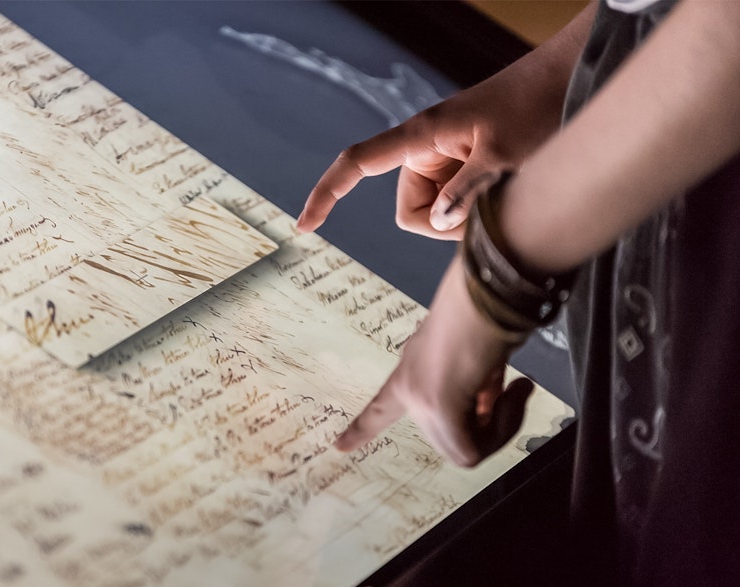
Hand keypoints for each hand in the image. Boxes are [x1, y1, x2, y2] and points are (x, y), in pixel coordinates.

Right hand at [297, 46, 571, 238]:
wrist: (562, 79)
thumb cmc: (533, 104)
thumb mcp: (504, 154)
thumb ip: (466, 193)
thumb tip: (433, 223)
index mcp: (420, 136)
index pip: (357, 164)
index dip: (327, 194)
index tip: (306, 225)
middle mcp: (423, 149)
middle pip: (412, 212)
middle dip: (446, 225)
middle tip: (490, 209)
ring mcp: (441, 160)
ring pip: (434, 214)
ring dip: (465, 217)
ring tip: (504, 187)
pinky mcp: (458, 167)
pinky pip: (452, 205)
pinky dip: (472, 209)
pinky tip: (502, 188)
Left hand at [334, 255, 532, 465]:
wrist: (488, 289)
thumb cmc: (487, 311)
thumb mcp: (475, 358)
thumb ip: (475, 388)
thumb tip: (487, 408)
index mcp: (411, 370)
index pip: (380, 407)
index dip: (362, 429)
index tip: (339, 447)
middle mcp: (410, 386)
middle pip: (449, 440)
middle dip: (487, 427)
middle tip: (512, 392)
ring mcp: (421, 397)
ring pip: (464, 451)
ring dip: (500, 426)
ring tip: (516, 389)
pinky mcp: (440, 404)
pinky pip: (474, 449)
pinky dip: (505, 426)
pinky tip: (518, 389)